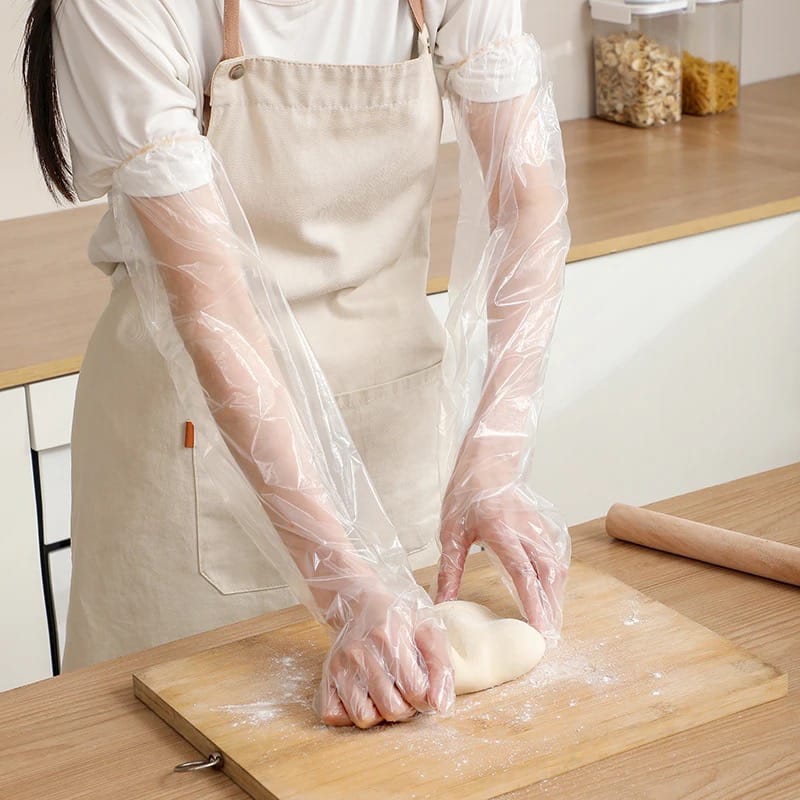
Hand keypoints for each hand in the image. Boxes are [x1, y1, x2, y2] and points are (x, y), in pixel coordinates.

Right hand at [314, 585, 454, 728]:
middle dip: (405, 707)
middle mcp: (360, 652)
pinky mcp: (327, 676)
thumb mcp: (429, 631)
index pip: (415, 691)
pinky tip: (363, 697)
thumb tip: (439, 705)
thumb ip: (441, 667)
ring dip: (379, 713)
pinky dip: (350, 714)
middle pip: (391, 709)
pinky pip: (334, 715)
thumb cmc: (399, 619)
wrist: (361, 603)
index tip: (423, 686)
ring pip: (363, 717)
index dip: (426, 697)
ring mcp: (340, 665)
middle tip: (404, 690)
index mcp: (389, 637)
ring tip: (385, 693)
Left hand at [435, 452, 568, 638]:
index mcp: (502, 532)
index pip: (524, 573)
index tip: (540, 628)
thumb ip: (449, 568)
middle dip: (551, 607)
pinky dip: (557, 579)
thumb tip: (442, 601)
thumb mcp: (451, 531)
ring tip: (552, 622)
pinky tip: (552, 594)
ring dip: (556, 595)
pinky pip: (556, 557)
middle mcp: (526, 531)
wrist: (487, 462)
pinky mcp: (542, 526)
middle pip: (548, 575)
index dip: (533, 603)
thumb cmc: (466, 494)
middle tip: (550, 637)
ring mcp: (538, 527)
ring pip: (556, 567)